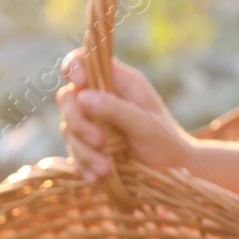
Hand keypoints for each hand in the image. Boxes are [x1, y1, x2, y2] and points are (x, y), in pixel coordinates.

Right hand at [56, 50, 197, 182]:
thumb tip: (82, 96)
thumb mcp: (144, 124)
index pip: (84, 60)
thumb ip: (115, 109)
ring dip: (83, 151)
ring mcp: (93, 122)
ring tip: (105, 169)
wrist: (170, 168)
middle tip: (99, 141)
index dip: (74, 67)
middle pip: (68, 98)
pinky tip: (97, 177)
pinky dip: (82, 166)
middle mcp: (101, 98)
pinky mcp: (89, 145)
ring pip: (68, 129)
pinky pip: (74, 153)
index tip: (78, 84)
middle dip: (77, 122)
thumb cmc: (164, 138)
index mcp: (117, 82)